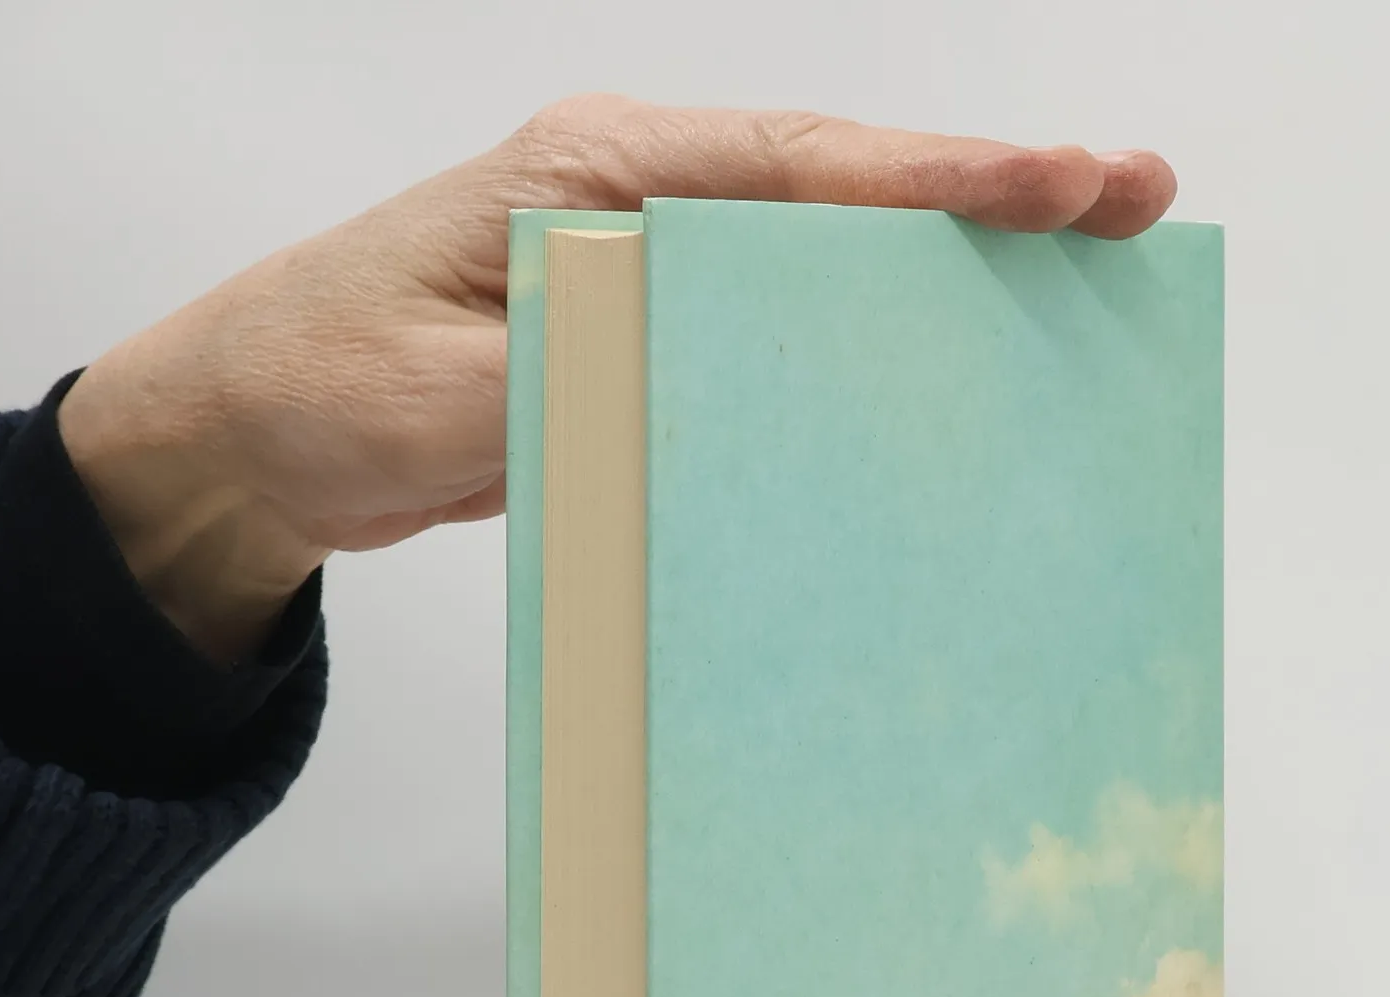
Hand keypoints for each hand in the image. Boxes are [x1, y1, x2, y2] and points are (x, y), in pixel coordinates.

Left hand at [58, 97, 1176, 665]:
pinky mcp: (648, 347)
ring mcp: (652, 272)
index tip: (1068, 185)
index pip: (802, 168)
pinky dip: (863, 361)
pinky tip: (933, 396)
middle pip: (846, 197)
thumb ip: (584, 378)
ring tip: (1073, 296)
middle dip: (988, 205)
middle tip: (1132, 208)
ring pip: (826, 270)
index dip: (942, 182)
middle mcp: (642, 202)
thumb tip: (718, 387)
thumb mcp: (445, 392)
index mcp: (601, 173)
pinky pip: (778, 349)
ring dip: (941, 284)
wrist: (257, 434)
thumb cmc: (325, 382)